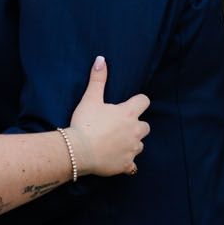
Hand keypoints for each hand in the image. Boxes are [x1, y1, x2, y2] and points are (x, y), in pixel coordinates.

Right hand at [68, 57, 149, 177]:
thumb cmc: (84, 123)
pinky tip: (116, 159)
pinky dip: (126, 163)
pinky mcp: (126, 164)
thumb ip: (98, 79)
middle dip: (136, 126)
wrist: (77, 151)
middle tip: (119, 127)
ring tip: (115, 143)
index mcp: (128, 113)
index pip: (144, 101)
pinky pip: (132, 165)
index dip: (138, 102)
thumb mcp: (90, 99)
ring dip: (131, 144)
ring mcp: (132, 149)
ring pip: (139, 145)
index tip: (129, 105)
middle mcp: (135, 131)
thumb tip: (101, 59)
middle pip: (146, 126)